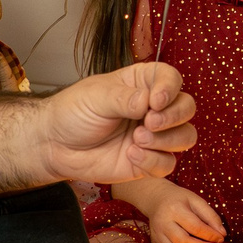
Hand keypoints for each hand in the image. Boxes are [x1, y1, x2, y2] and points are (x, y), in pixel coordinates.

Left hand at [39, 62, 195, 183]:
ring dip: (166, 140)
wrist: (55, 145)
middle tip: (149, 122)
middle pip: (186, 108)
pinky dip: (153, 161)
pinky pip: (167, 164)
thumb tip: (150, 101)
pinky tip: (131, 155)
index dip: (170, 89)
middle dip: (174, 116)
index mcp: (141, 84)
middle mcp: (152, 109)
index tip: (155, 101)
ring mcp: (152, 136)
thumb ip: (125, 98)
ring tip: (137, 139)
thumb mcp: (96, 97)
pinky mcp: (147, 161)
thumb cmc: (72, 113)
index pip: (171, 79)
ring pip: (185, 137)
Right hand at [147, 186, 225, 242]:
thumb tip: (222, 234)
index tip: (221, 239)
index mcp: (175, 209)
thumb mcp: (197, 201)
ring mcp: (157, 235)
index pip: (195, 226)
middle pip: (183, 242)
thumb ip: (211, 216)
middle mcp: (163, 223)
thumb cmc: (180, 199)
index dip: (210, 235)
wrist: (156, 199)